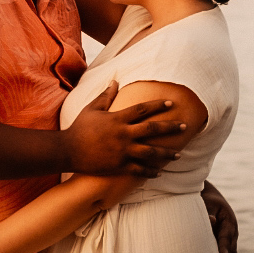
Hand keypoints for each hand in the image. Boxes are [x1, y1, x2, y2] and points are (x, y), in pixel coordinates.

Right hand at [61, 82, 184, 175]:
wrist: (68, 150)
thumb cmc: (79, 128)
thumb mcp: (92, 109)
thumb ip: (106, 96)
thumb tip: (115, 81)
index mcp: (118, 119)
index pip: (143, 109)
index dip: (158, 105)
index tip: (171, 103)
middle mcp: (123, 134)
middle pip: (153, 129)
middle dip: (171, 127)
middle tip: (185, 126)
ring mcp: (122, 151)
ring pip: (151, 153)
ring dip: (167, 153)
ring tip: (179, 154)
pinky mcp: (119, 166)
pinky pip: (139, 170)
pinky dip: (151, 171)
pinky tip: (160, 171)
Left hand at [201, 181, 236, 252]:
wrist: (211, 196)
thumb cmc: (207, 199)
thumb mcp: (207, 203)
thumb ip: (208, 212)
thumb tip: (212, 221)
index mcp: (229, 223)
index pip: (225, 239)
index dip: (223, 249)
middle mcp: (233, 232)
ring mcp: (232, 239)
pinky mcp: (228, 242)